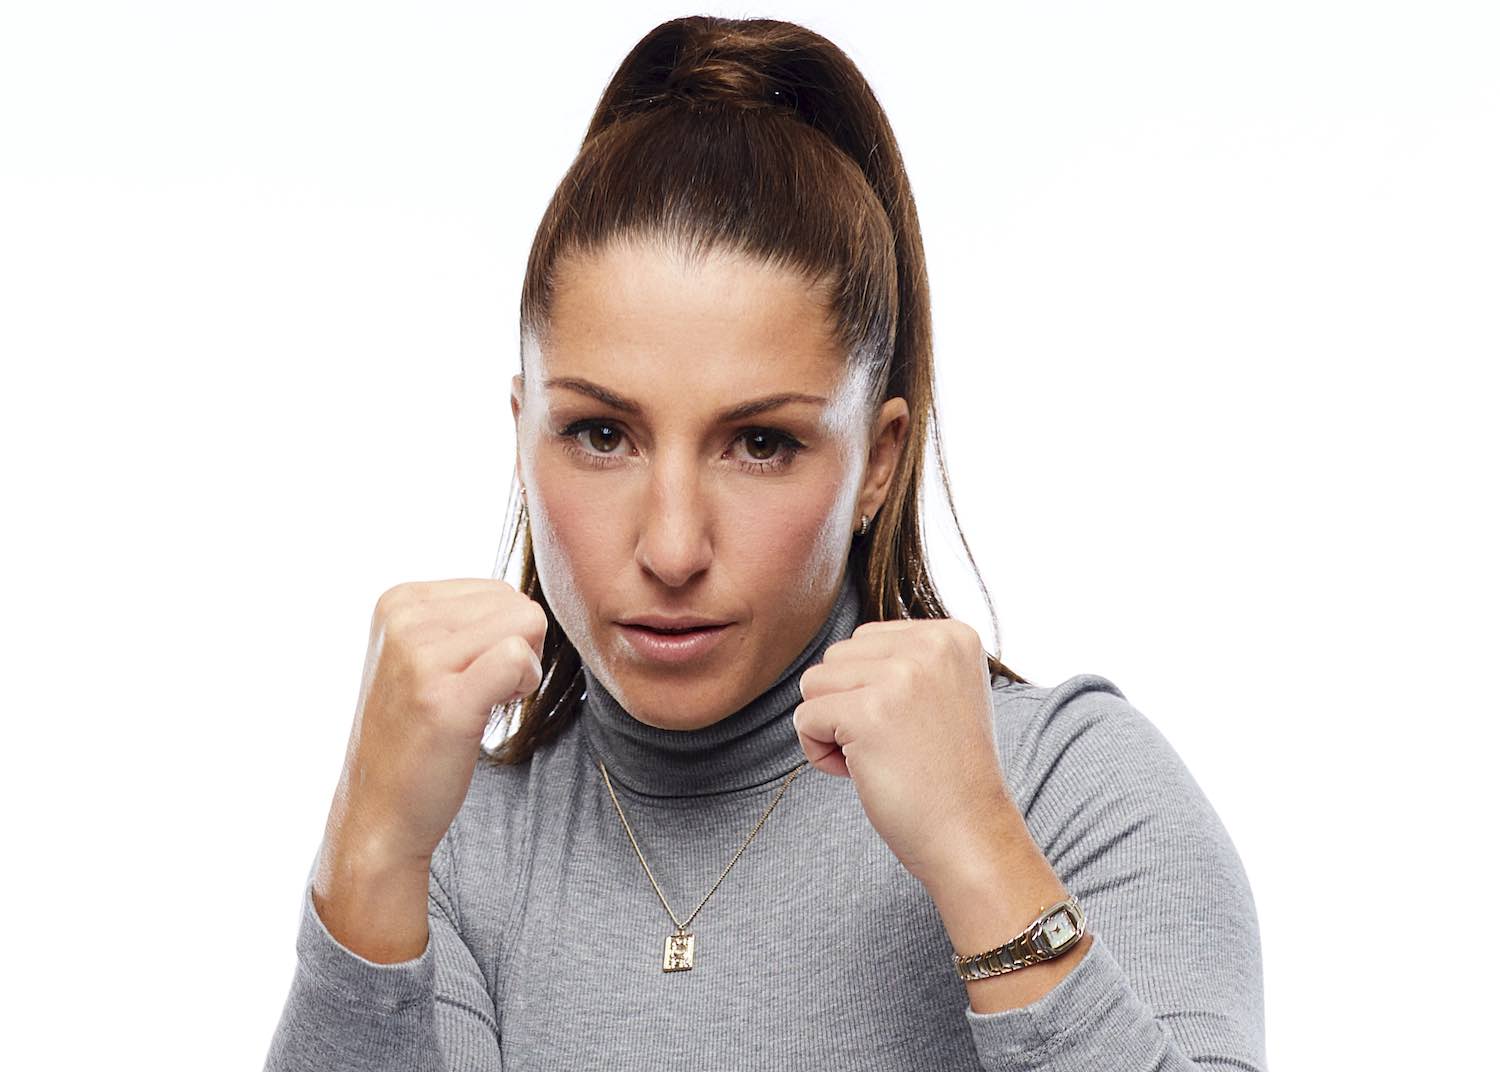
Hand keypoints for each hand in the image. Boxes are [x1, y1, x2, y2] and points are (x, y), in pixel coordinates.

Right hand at [325, 578, 547, 869]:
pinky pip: (519, 658)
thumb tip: (526, 599)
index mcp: (398, 600)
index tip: (466, 674)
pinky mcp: (444, 699)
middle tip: (476, 692)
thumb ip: (463, 617)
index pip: (499, 589)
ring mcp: (419, 657)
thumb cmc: (416, 733)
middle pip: (518, 603)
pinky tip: (491, 711)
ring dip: (521, 671)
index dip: (504, 635)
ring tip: (477, 703)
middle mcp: (402, 619)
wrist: (379, 811)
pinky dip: (523, 686)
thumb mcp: (421, 654)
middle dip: (517, 648)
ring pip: (526, 625)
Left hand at [792, 618, 1011, 889]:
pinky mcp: (868, 712)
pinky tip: (861, 772)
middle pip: (836, 656)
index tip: (911, 726)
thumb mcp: (942, 693)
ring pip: (814, 683)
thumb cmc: (945, 773)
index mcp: (952, 635)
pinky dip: (819, 751)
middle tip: (892, 746)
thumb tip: (839, 654)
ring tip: (877, 756)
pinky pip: (805, 718)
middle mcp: (931, 645)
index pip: (866, 640)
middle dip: (846, 704)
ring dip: (830, 726)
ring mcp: (901, 676)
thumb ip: (903, 660)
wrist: (969, 834)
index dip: (871, 690)